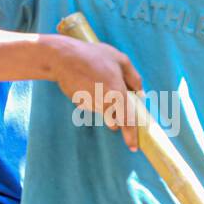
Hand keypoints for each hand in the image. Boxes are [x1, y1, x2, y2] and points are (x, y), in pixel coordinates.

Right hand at [47, 35, 143, 151]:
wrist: (62, 57)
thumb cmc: (93, 55)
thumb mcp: (120, 60)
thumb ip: (134, 78)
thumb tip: (141, 94)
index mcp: (118, 94)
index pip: (127, 121)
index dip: (131, 136)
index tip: (133, 148)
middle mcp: (105, 103)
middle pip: (115, 119)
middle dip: (116, 114)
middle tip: (109, 93)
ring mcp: (91, 105)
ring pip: (103, 111)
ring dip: (104, 102)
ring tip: (97, 81)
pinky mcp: (80, 104)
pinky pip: (91, 105)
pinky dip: (92, 98)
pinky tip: (87, 83)